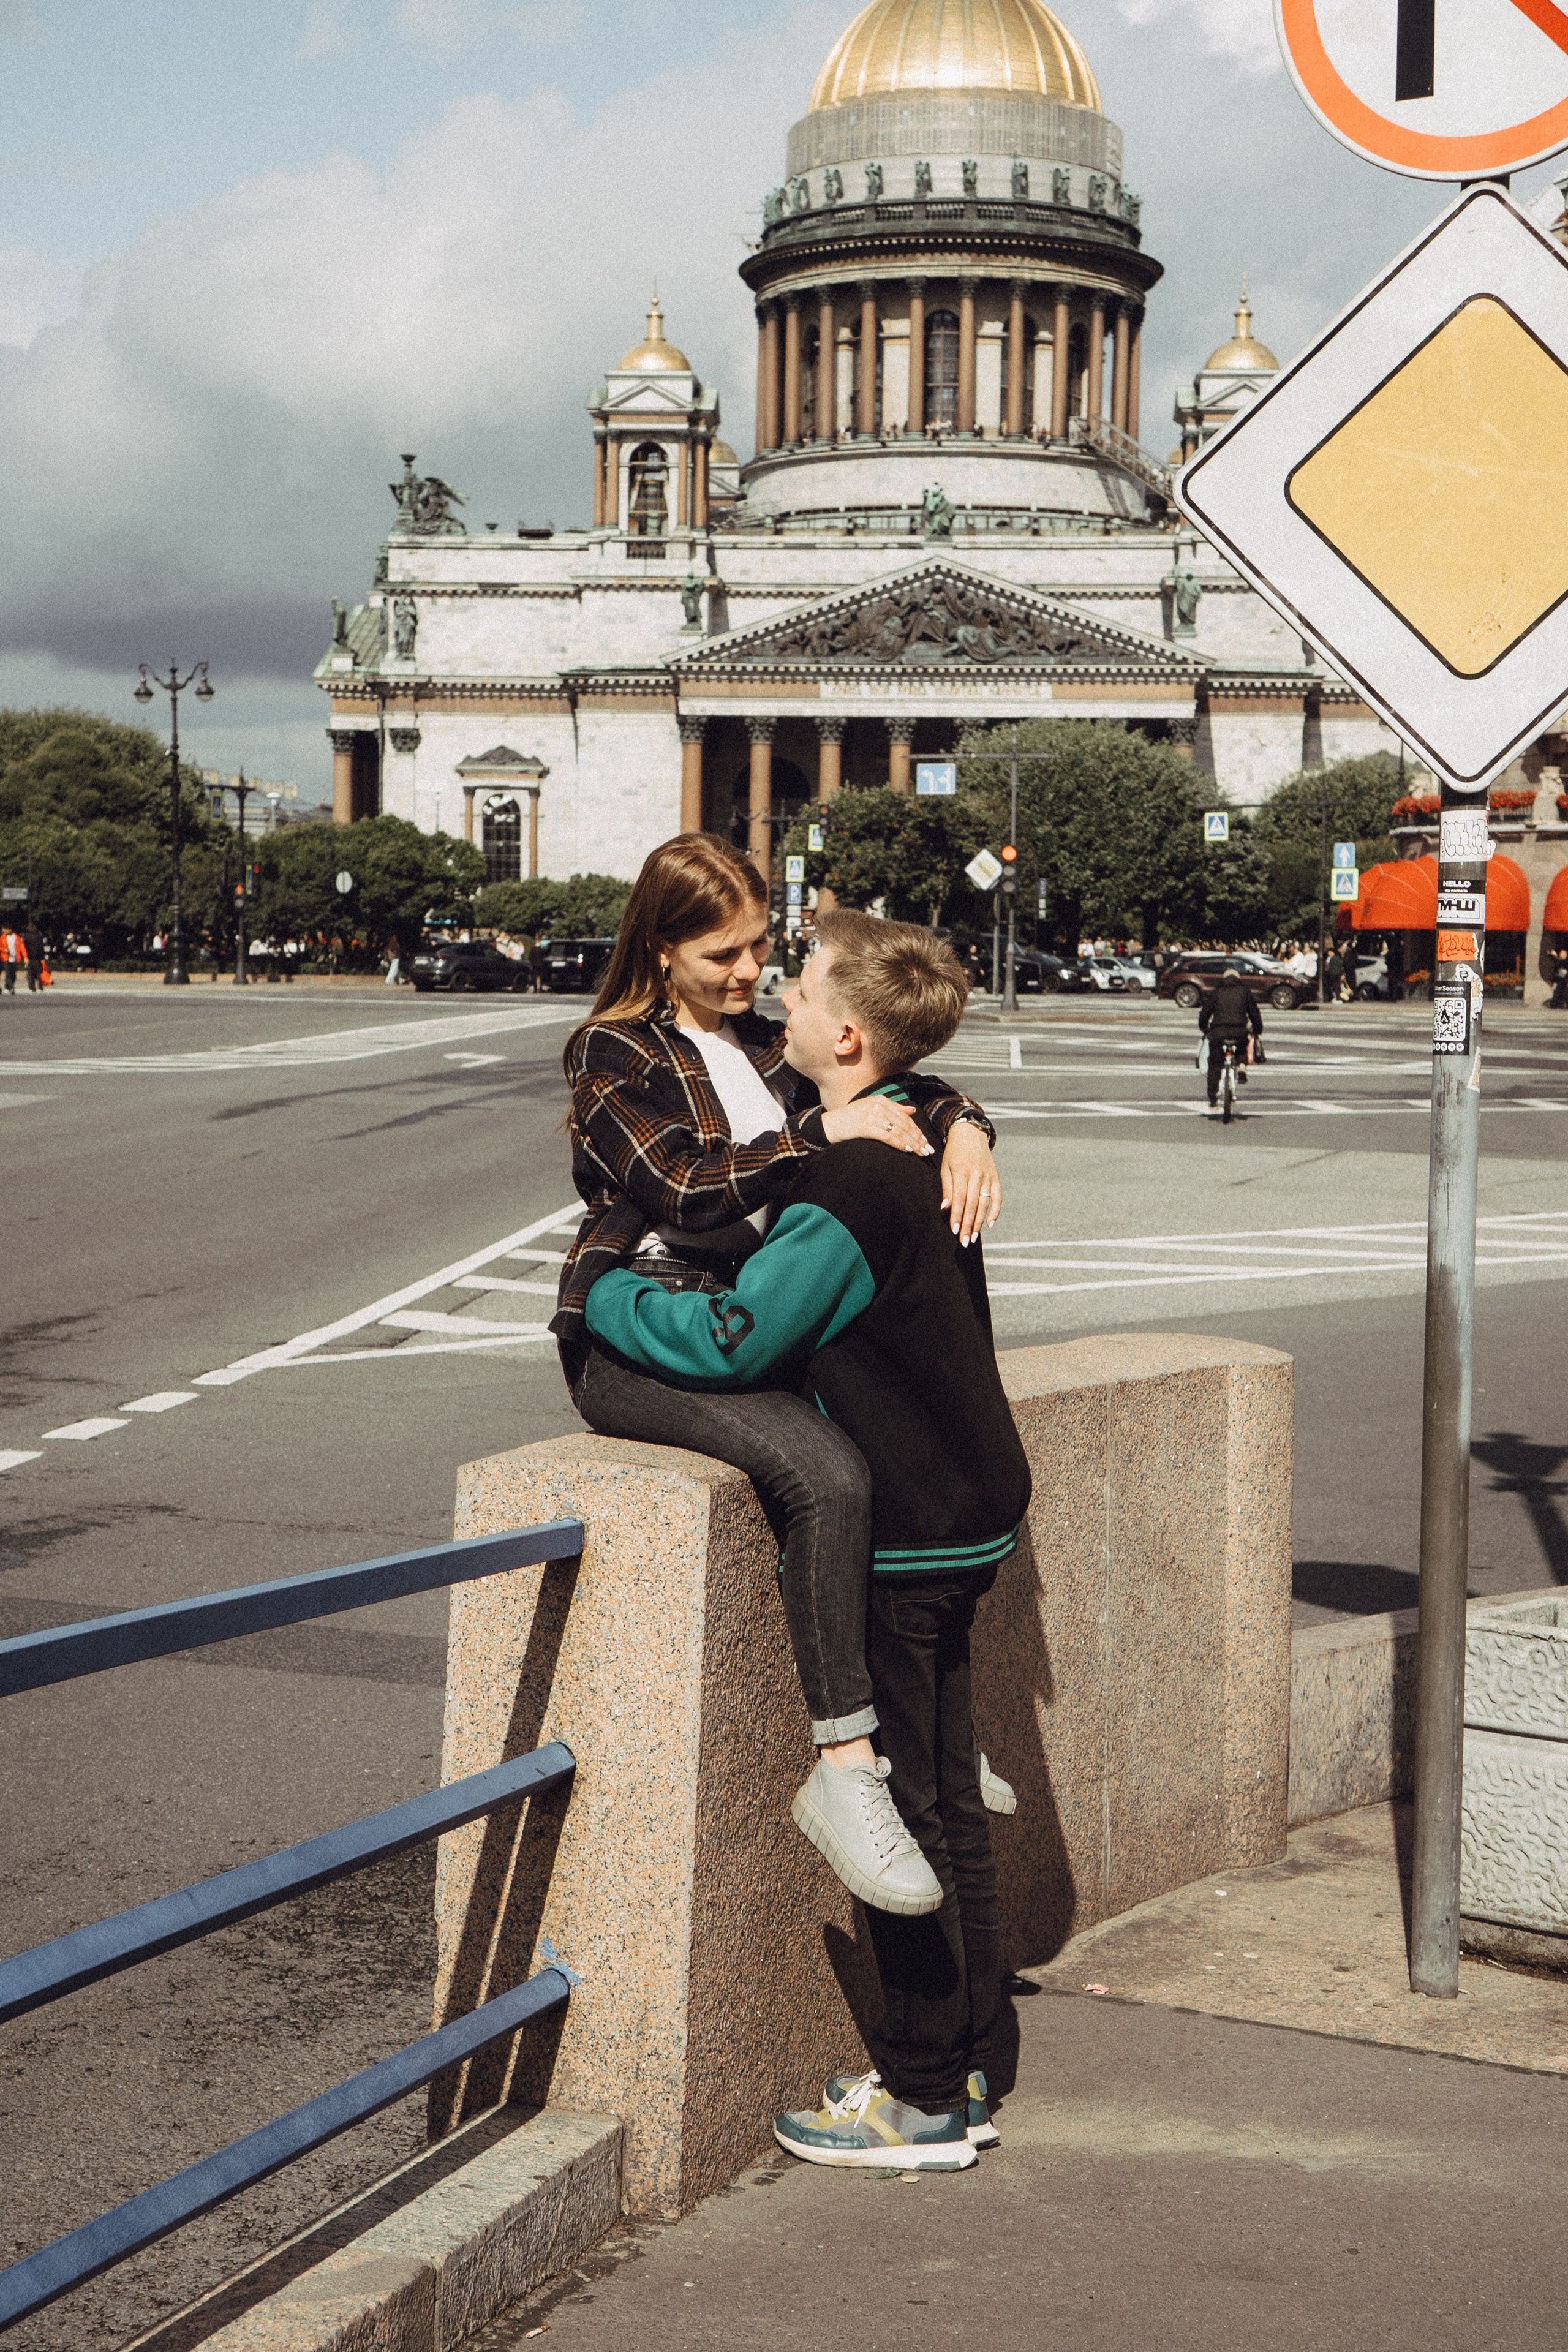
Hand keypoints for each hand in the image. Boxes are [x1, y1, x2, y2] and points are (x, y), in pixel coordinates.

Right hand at [820, 1098, 933, 1155]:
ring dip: (912, 1143)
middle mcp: (877, 1105)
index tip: (925, 1141)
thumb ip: (893, 1109)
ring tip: (921, 1153)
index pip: (904, 1116)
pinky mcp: (866, 1126)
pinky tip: (907, 1150)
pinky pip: (888, 1137)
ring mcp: (871, 1115)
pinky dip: (899, 1144)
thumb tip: (912, 1111)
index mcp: (881, 1100)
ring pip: (898, 1131)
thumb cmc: (850, 1119)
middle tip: (928, 1150)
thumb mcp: (871, 1109)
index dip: (916, 1129)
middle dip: (917, 1138)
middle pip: (904, 1124)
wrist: (829, 1125)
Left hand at [940, 1120, 1000, 1245]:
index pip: (959, 1200)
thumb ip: (947, 1188)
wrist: (971, 1134)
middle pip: (973, 1205)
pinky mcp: (996, 1178)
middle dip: (968, 1225)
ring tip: (973, 1237)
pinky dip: (995, 1211)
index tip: (954, 1231)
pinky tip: (989, 1224)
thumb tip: (945, 1208)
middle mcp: (977, 1176)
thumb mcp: (945, 1167)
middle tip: (964, 1242)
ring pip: (984, 1204)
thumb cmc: (954, 1153)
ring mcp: (988, 1177)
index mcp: (962, 1173)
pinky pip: (998, 1198)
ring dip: (979, 1223)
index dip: (957, 1216)